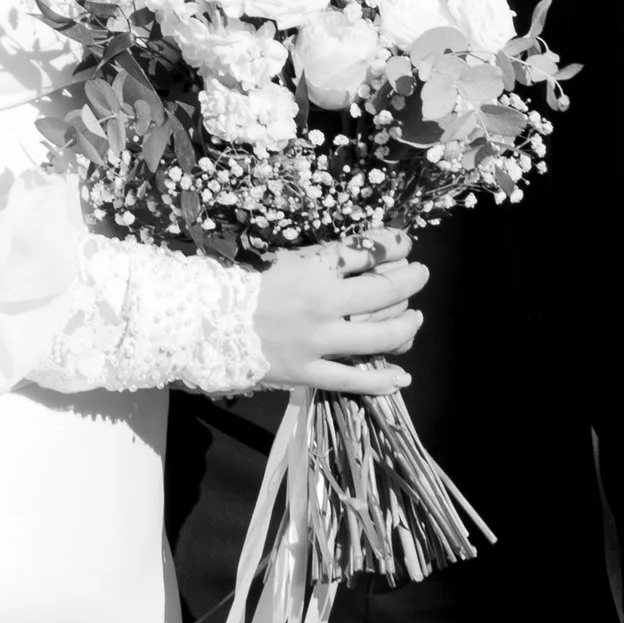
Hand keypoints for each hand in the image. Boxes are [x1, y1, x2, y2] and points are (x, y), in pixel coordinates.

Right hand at [252, 243, 425, 393]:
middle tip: (420, 274)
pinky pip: (352, 380)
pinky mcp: (306, 372)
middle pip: (385, 291)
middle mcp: (322, 305)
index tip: (404, 241)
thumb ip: (325, 259)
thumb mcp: (285, 258)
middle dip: (411, 279)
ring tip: (415, 318)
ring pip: (379, 337)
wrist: (203, 320)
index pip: (369, 250)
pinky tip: (401, 378)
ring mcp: (316, 342)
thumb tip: (368, 254)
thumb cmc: (242, 281)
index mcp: (314, 269)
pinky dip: (381, 380)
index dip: (395, 242)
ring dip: (406, 326)